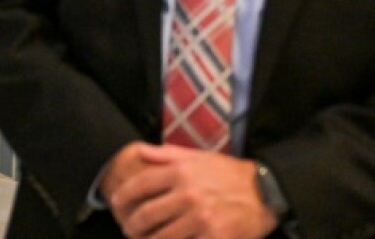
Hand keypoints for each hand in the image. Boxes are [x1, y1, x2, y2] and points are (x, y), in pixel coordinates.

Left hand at [109, 144, 277, 238]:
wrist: (266, 192)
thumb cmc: (229, 174)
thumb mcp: (197, 157)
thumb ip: (165, 154)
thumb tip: (137, 151)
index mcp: (180, 172)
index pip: (138, 186)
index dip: (121, 198)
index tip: (115, 205)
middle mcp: (188, 194)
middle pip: (145, 215)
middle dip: (131, 226)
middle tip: (128, 229)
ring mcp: (202, 218)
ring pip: (160, 237)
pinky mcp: (215, 237)